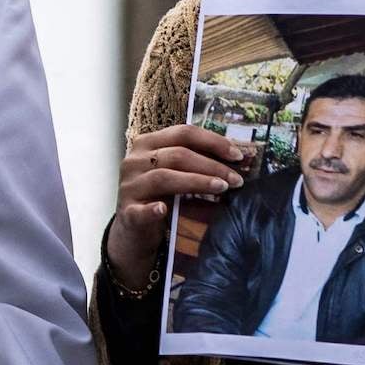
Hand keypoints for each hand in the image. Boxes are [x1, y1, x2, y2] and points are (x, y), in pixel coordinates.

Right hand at [104, 125, 251, 292]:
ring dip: (196, 182)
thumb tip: (235, 159)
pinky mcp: (127, 213)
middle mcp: (134, 161)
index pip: (182, 133)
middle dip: (211, 165)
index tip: (238, 155)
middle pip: (177, 155)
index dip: (212, 141)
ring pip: (164, 177)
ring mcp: (129, 186)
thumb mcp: (173, 174)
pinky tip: (163, 210)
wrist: (134, 231)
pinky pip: (140, 210)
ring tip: (221, 188)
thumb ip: (193, 163)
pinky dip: (152, 210)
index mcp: (147, 144)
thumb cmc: (160, 197)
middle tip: (236, 179)